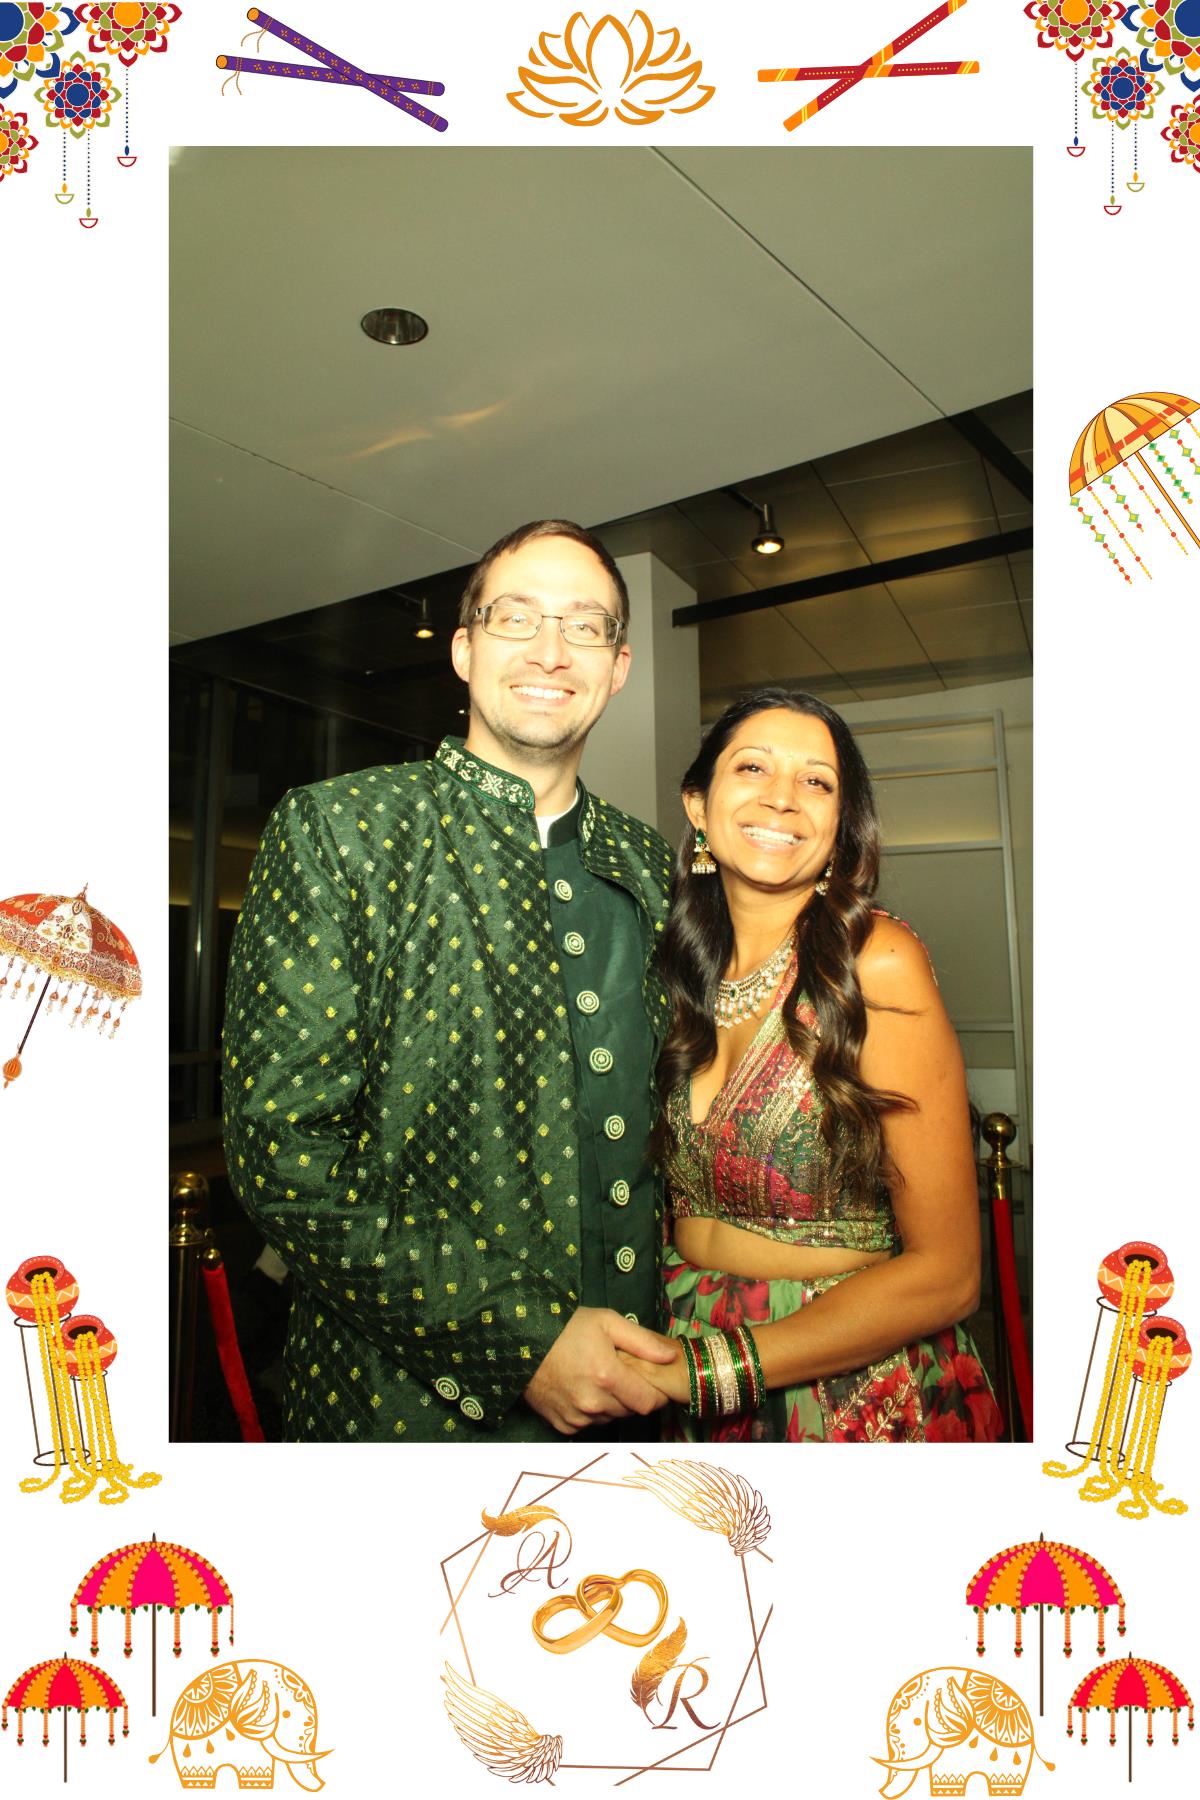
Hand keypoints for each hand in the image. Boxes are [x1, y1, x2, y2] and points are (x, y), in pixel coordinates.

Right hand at [523, 1307, 676, 1434]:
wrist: (522, 1341)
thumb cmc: (567, 1328)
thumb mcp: (608, 1322)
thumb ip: (643, 1341)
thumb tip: (670, 1357)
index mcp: (608, 1376)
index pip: (649, 1402)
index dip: (655, 1394)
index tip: (651, 1382)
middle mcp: (593, 1402)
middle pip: (630, 1411)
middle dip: (632, 1395)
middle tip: (621, 1374)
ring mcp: (576, 1416)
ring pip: (610, 1418)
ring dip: (612, 1404)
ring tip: (598, 1379)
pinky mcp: (563, 1424)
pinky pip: (589, 1425)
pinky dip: (591, 1412)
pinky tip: (582, 1390)